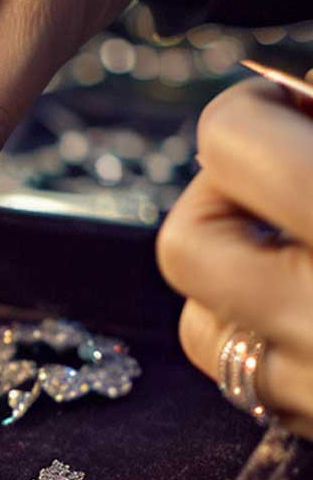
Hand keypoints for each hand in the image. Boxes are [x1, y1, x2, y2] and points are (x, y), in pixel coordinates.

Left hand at [157, 78, 312, 437]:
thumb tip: (287, 95)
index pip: (230, 142)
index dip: (250, 111)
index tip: (279, 108)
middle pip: (182, 244)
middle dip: (219, 199)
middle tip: (278, 182)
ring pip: (197, 329)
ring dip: (228, 279)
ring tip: (297, 249)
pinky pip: (246, 384)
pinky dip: (260, 341)